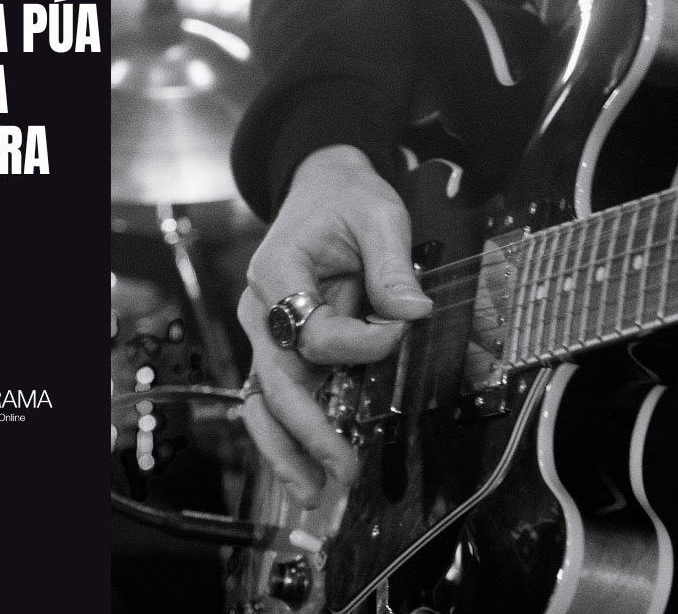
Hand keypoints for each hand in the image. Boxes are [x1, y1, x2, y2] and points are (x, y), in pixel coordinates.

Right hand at [237, 144, 432, 506]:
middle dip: (308, 432)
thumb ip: (393, 264)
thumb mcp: (378, 214)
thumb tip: (413, 310)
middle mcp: (264, 311)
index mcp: (278, 274)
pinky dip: (291, 436)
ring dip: (289, 449)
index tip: (401, 329)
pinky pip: (280, 398)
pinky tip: (308, 470)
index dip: (361, 342)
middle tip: (340, 470)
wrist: (324, 186)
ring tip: (314, 492)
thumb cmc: (347, 198)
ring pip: (266, 402)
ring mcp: (270, 334)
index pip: (311, 332)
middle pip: (275, 382)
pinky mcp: (286, 349)